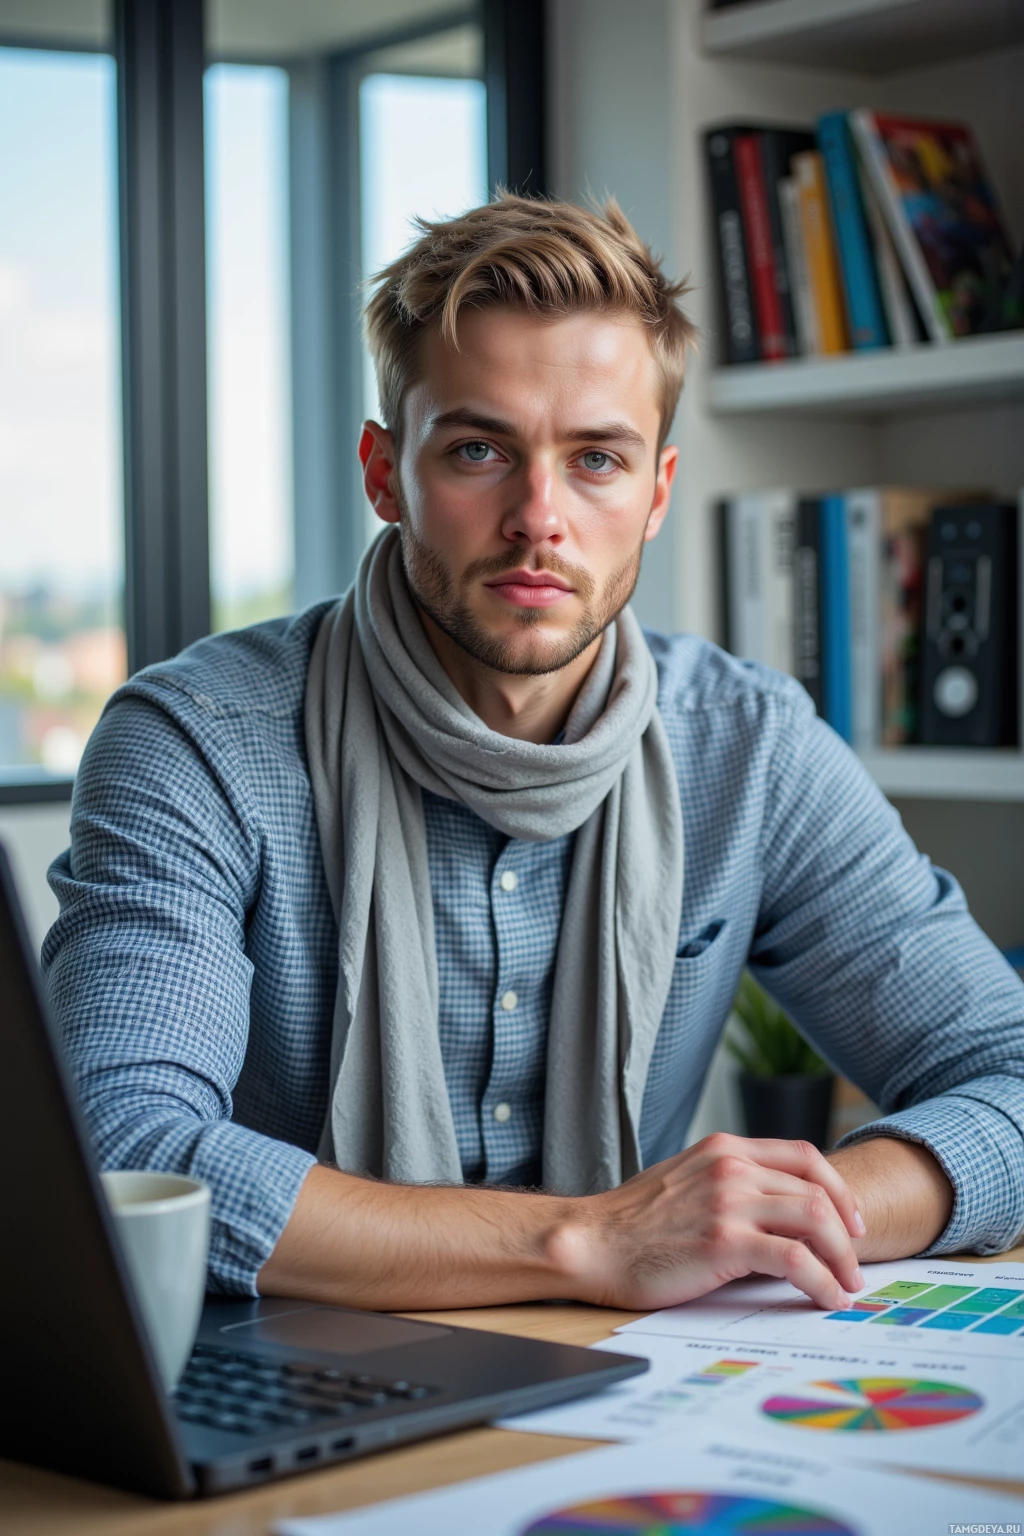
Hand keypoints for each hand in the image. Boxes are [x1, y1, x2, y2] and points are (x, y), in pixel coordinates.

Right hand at [552, 1132, 865, 1311]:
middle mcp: (730, 1166)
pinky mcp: (724, 1241)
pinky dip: (822, 1281)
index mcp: (723, 1148)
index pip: (804, 1155)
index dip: (837, 1189)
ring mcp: (728, 1201)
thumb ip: (727, 1183)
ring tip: (847, 1285)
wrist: (592, 1243)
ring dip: (842, 1258)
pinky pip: (795, 1259)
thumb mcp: (686, 1180)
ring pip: (815, 1219)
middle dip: (847, 1232)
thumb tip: (775, 1213)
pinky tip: (826, 1297)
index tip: (850, 1221)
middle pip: (817, 1190)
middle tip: (854, 1264)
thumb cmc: (631, 1222)